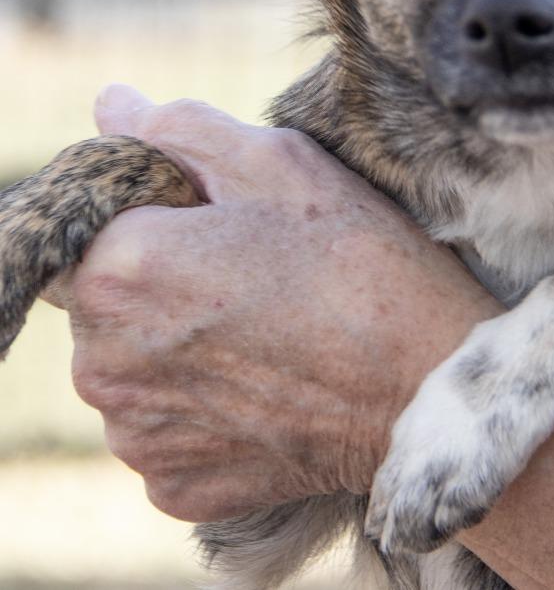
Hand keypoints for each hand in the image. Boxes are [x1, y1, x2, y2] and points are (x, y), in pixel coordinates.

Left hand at [55, 85, 499, 522]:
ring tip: (268, 329)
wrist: (426, 386)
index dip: (153, 212)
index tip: (221, 222)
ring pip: (132, 364)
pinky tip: (267, 383)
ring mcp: (137, 433)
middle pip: (104, 297)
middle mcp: (104, 361)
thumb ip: (181, 128)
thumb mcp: (283, 165)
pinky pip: (164, 426)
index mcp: (121, 268)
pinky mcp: (172, 484)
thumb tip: (112, 105)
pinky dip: (203, 404)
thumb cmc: (361, 262)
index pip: (90, 220)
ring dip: (177, 343)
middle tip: (255, 271)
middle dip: (160, 277)